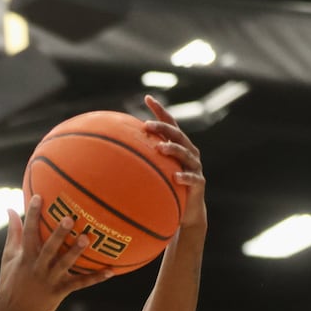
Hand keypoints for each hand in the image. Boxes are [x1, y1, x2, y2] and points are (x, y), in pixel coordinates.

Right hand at [0, 194, 111, 310]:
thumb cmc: (10, 282)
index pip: (28, 232)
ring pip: (64, 265)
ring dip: (76, 253)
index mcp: (25, 257)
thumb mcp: (8, 257)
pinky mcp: (58, 293)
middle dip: (58, 234)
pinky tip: (110, 271)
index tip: (38, 196)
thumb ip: (14, 233)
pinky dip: (95, 278)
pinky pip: (79, 284)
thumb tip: (11, 208)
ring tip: (87, 239)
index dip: (32, 215)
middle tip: (69, 218)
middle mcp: (37, 267)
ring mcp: (48, 280)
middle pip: (48, 248)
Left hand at [142, 94, 206, 231]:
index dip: (159, 110)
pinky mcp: (199, 183)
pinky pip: (192, 178)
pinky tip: (175, 177)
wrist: (188, 212)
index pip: (170, 124)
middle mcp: (189, 152)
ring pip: (185, 153)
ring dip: (172, 149)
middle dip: (162, 128)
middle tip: (146, 125)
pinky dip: (184, 177)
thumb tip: (111, 154)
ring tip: (159, 148)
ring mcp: (195, 166)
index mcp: (179, 146)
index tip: (147, 98)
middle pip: (177, 134)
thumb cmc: (168, 189)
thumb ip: (142, 161)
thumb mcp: (156, 172)